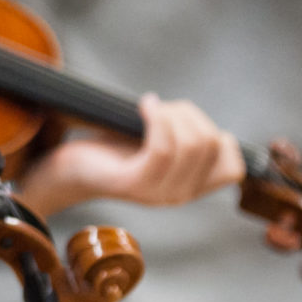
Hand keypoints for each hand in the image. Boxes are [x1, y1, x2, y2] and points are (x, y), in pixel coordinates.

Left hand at [17, 94, 243, 215]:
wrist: (69, 169)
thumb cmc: (113, 150)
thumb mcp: (157, 146)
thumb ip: (185, 141)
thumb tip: (208, 127)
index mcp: (189, 188)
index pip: (233, 167)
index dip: (220, 137)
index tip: (188, 123)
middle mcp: (178, 196)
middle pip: (211, 144)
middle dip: (190, 114)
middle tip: (162, 109)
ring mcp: (156, 193)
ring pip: (190, 144)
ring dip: (172, 113)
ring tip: (150, 108)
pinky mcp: (132, 184)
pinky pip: (162, 147)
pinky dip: (156, 116)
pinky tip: (144, 105)